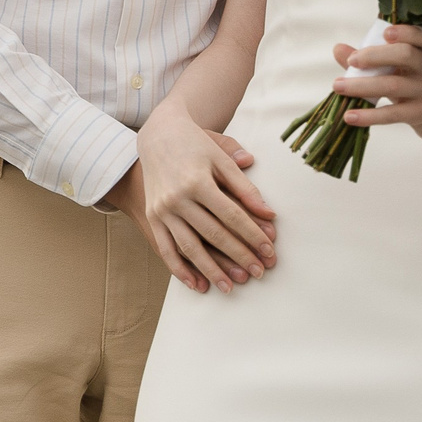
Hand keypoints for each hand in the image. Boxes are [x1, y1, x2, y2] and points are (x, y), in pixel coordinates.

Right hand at [123, 111, 277, 294]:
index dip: (252, 235)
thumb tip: (269, 213)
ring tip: (231, 287)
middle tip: (259, 273)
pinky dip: (180, 269)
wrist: (158, 134)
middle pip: (213, 234)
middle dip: (239, 256)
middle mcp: (177, 198)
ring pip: (189, 247)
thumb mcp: (221, 157)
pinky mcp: (152, 216)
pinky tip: (197, 284)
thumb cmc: (196, 144)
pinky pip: (165, 248)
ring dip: (211, 270)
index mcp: (197, 181)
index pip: (231, 216)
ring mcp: (162, 209)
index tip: (269, 251)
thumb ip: (245, 186)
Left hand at [332, 28, 421, 147]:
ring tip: (338, 87)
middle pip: (405, 55)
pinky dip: (369, 115)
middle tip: (352, 61)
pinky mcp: (421, 114)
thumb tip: (338, 49)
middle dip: (375, 55)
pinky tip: (350, 116)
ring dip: (362, 86)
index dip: (403, 32)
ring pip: (393, 85)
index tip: (385, 33)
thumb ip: (371, 60)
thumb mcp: (401, 71)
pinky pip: (392, 114)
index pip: (418, 36)